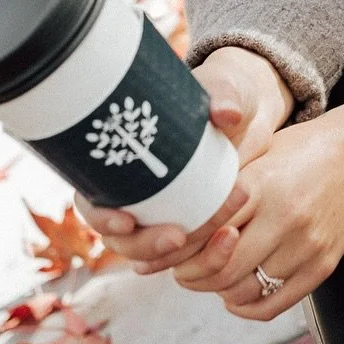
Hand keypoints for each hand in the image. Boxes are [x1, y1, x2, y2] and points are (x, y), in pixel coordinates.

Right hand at [76, 47, 292, 274]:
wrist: (252, 109)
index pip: (92, 200)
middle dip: (145, 245)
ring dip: (180, 255)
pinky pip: (188, 252)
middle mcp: (137, 193)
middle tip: (177, 237)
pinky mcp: (193, 221)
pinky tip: (227, 245)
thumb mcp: (224, 87)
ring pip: (155, 253)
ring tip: (220, 236)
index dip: (101, 217)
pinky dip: (204, 256)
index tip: (127, 221)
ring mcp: (163, 212)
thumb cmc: (224, 90)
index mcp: (123, 160)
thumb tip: (227, 113)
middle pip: (122, 239)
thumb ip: (223, 96)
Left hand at [170, 104, 343, 322]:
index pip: (204, 231)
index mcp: (260, 184)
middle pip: (221, 269)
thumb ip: (220, 188)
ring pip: (244, 291)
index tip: (165, 250)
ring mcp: (306, 244)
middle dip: (192, 276)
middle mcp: (284, 217)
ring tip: (212, 277)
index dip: (177, 248)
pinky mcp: (323, 265)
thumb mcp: (256, 156)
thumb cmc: (299, 152)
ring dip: (218, 291)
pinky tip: (235, 295)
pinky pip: (274, 304)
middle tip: (183, 270)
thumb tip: (171, 219)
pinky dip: (246, 307)